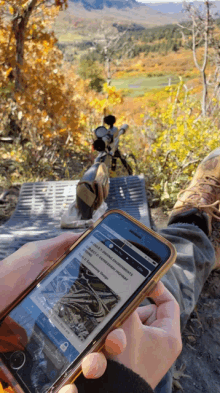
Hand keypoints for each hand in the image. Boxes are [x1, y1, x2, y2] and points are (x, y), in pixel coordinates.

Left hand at [0, 233, 126, 392]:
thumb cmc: (2, 282)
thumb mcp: (31, 258)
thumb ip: (57, 247)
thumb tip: (85, 234)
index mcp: (65, 304)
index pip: (98, 314)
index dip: (114, 319)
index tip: (123, 323)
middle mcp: (62, 326)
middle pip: (95, 342)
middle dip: (110, 346)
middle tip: (112, 345)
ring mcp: (49, 348)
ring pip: (80, 364)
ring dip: (92, 368)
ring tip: (89, 368)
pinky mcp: (34, 368)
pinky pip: (54, 383)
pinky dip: (64, 388)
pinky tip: (67, 388)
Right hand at [109, 281, 181, 388]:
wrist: (112, 392)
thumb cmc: (125, 362)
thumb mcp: (127, 324)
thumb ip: (128, 302)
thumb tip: (126, 286)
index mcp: (170, 335)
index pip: (168, 302)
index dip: (156, 289)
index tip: (141, 283)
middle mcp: (163, 344)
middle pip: (149, 312)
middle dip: (132, 312)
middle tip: (122, 317)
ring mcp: (151, 352)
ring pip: (137, 323)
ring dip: (123, 324)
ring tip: (114, 332)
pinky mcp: (139, 358)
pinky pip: (130, 336)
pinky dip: (120, 334)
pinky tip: (111, 341)